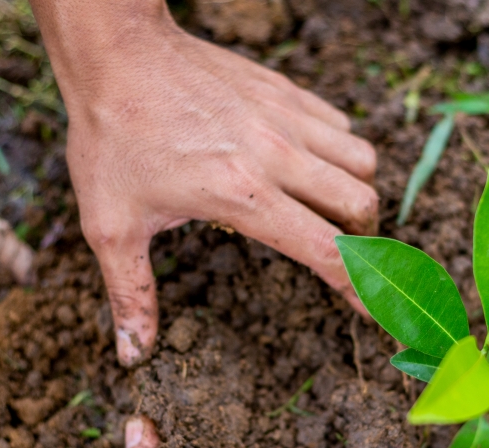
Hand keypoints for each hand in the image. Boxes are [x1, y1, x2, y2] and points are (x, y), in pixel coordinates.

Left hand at [31, 0, 378, 365]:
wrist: (115, 52)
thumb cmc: (112, 136)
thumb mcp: (111, 225)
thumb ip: (131, 293)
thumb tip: (135, 354)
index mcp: (243, 197)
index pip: (327, 252)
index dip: (360, 290)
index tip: (377, 313)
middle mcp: (277, 157)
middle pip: (362, 205)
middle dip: (364, 239)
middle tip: (341, 255)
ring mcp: (285, 118)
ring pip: (362, 161)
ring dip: (356, 192)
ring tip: (329, 211)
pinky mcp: (283, 91)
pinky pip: (339, 124)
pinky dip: (338, 150)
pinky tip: (308, 164)